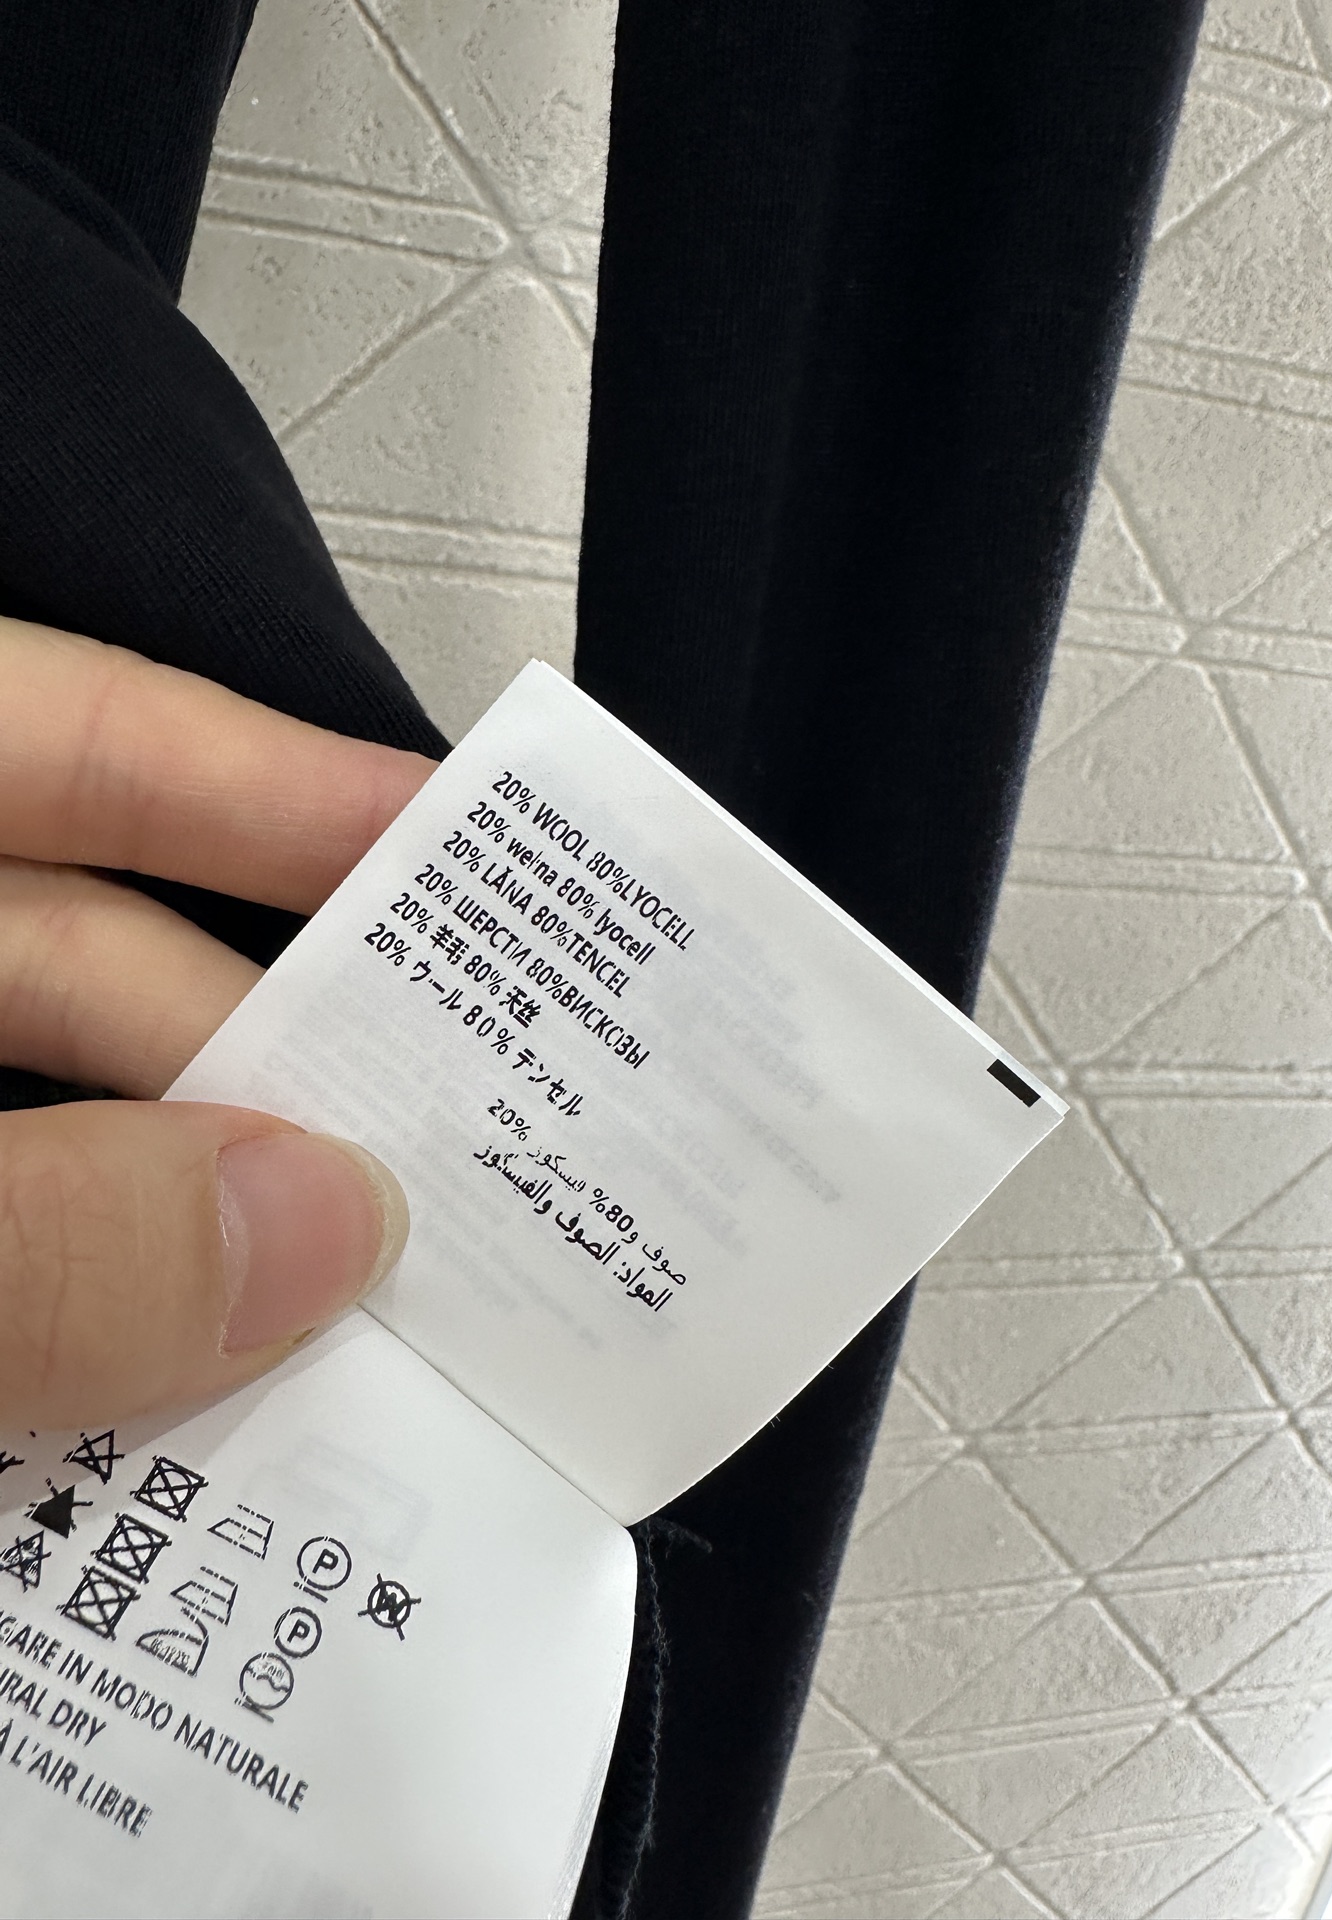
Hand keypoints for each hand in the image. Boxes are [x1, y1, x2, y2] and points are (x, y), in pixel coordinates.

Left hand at [0, 616, 436, 1425]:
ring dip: (172, 1233)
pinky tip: (161, 1406)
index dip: (270, 781)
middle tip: (444, 1168)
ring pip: (30, 1131)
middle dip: (260, 1068)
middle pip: (70, 957)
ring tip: (337, 1333)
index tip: (458, 848)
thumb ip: (36, 1239)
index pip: (61, 732)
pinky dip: (66, 1322)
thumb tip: (320, 1225)